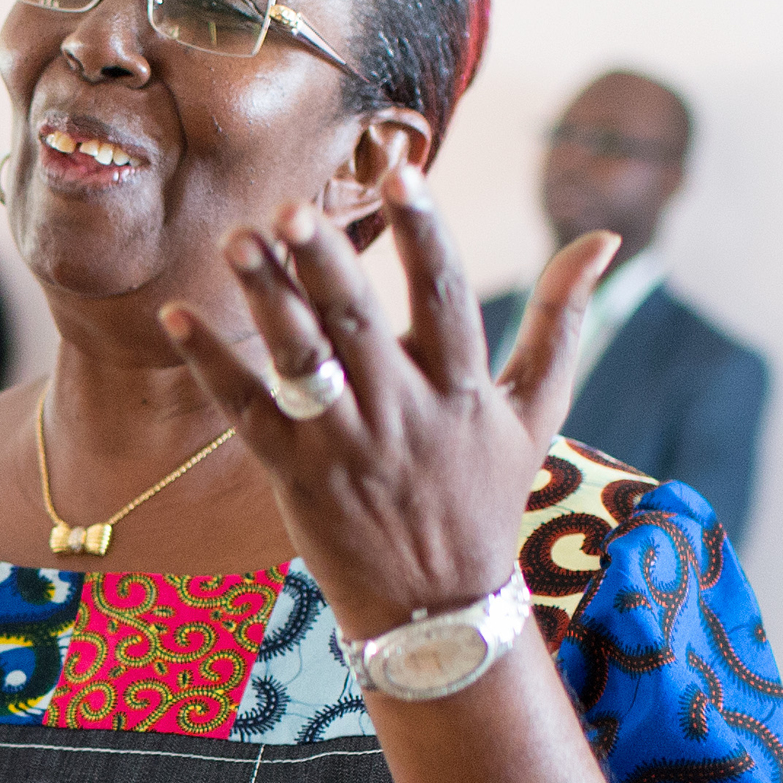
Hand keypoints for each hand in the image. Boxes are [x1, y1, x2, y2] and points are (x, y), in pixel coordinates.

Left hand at [159, 162, 618, 641]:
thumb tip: (606, 237)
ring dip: (265, 302)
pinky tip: (176, 314)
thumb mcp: (538, 411)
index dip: (426, 234)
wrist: (436, 609)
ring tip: (233, 242)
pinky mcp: (293, 477)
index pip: (446, 299)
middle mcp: (402, 415)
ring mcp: (343, 447)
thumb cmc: (485, 496)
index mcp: (462, 391)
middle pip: (360, 327)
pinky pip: (245, 414)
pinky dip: (211, 364)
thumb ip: (563, 321)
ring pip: (300, 365)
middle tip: (290, 209)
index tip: (404, 172)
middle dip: (325, 265)